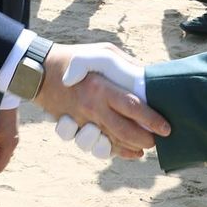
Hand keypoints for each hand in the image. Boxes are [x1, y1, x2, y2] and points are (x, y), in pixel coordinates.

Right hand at [34, 43, 168, 158]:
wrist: (40, 71)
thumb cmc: (74, 58)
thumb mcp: (102, 53)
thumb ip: (125, 65)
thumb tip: (147, 76)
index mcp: (101, 88)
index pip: (132, 107)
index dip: (152, 119)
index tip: (166, 128)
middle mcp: (92, 108)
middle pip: (124, 131)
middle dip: (144, 140)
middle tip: (156, 140)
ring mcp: (81, 121)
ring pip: (109, 144)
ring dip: (128, 149)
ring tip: (141, 148)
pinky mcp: (73, 129)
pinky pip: (93, 148)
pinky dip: (111, 152)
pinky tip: (126, 151)